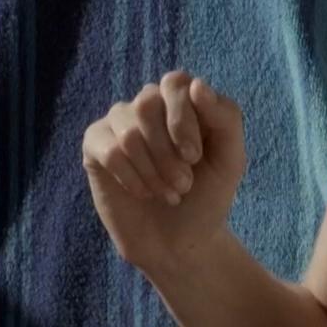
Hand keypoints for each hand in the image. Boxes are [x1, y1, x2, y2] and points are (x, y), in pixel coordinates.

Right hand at [81, 69, 246, 272]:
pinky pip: (108, 150)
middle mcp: (148, 103)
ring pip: (128, 131)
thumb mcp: (231, 159)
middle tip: (183, 185)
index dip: (183, 120)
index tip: (194, 158)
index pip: (175, 83)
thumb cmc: (207, 197)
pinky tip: (142, 193)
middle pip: (146, 105)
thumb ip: (226, 118)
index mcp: (182, 99)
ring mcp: (118, 123)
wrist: (180, 243)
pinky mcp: (95, 146)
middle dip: (167, 153)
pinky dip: (131, 178)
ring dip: (153, 171)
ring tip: (167, 194)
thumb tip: (195, 84)